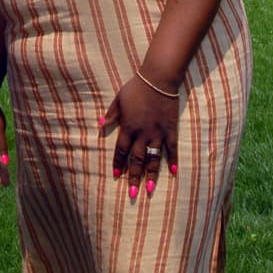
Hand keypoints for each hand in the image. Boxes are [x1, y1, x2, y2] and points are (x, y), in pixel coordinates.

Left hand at [100, 74, 178, 201]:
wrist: (158, 79)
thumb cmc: (137, 87)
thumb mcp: (119, 99)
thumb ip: (110, 114)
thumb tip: (99, 124)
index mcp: (128, 127)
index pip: (121, 151)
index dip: (118, 164)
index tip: (116, 176)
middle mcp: (142, 134)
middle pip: (136, 160)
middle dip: (133, 177)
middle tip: (132, 193)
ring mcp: (157, 134)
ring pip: (153, 159)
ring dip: (151, 175)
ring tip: (149, 190)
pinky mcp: (170, 130)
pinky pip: (171, 149)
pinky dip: (172, 161)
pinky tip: (173, 173)